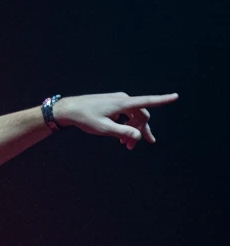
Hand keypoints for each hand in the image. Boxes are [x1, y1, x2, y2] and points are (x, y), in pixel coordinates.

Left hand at [55, 91, 178, 150]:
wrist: (69, 109)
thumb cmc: (85, 118)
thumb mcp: (104, 129)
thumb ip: (122, 132)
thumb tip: (138, 137)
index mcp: (123, 103)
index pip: (147, 101)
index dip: (163, 100)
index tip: (176, 96)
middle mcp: (123, 99)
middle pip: (140, 115)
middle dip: (139, 132)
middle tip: (131, 148)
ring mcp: (118, 101)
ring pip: (133, 116)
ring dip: (132, 131)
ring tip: (126, 146)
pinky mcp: (113, 104)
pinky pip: (125, 115)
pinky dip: (125, 126)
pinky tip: (120, 137)